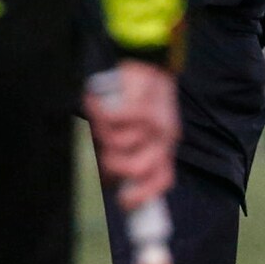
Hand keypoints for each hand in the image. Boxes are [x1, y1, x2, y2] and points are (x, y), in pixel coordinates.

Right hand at [85, 58, 177, 209]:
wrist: (144, 59)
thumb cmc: (134, 99)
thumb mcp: (137, 132)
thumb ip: (127, 155)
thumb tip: (113, 182)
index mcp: (165, 147)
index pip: (161, 180)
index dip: (142, 197)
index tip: (124, 204)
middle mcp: (165, 137)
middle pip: (136, 170)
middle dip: (113, 165)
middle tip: (104, 151)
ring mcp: (156, 122)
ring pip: (120, 145)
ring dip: (105, 132)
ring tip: (106, 118)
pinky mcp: (142, 103)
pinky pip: (114, 120)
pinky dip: (99, 112)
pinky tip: (99, 103)